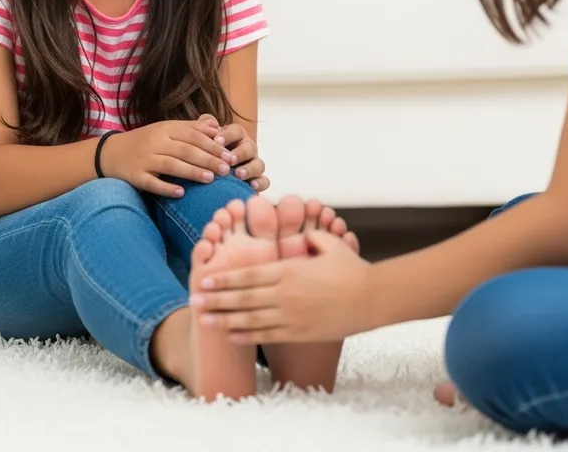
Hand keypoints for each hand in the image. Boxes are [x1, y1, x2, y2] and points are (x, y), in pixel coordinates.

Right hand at [101, 118, 233, 197]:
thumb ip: (190, 128)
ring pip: (171, 164)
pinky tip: (181, 193)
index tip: (229, 154)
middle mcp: (155, 142)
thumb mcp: (165, 129)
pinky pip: (151, 182)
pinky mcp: (135, 176)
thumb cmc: (144, 142)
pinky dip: (166, 187)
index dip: (212, 144)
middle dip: (208, 159)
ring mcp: (144, 159)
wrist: (109, 153)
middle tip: (226, 169)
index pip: (192, 135)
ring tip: (210, 179)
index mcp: (164, 129)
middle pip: (185, 150)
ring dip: (192, 171)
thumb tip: (216, 126)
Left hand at [192, 231, 372, 342]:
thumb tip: (298, 232)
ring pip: (250, 319)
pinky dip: (247, 335)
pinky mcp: (300, 333)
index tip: (204, 281)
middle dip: (216, 300)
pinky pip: (267, 335)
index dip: (223, 279)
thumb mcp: (328, 244)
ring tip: (205, 321)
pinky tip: (231, 335)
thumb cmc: (352, 269)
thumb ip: (309, 236)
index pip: (248, 276)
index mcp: (288, 271)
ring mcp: (292, 316)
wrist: (374, 299)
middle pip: (242, 298)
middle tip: (194, 302)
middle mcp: (285, 295)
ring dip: (225, 320)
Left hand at [199, 115, 268, 192]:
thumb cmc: (208, 151)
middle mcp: (248, 149)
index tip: (217, 140)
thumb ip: (205, 126)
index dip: (228, 135)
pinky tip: (251, 186)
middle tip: (229, 159)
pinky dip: (259, 183)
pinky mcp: (257, 181)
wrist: (210, 172)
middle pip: (250, 147)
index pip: (236, 131)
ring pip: (259, 164)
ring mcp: (254, 164)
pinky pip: (264, 181)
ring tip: (238, 174)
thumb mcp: (204, 137)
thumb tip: (210, 122)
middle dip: (240, 153)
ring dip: (250, 169)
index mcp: (236, 136)